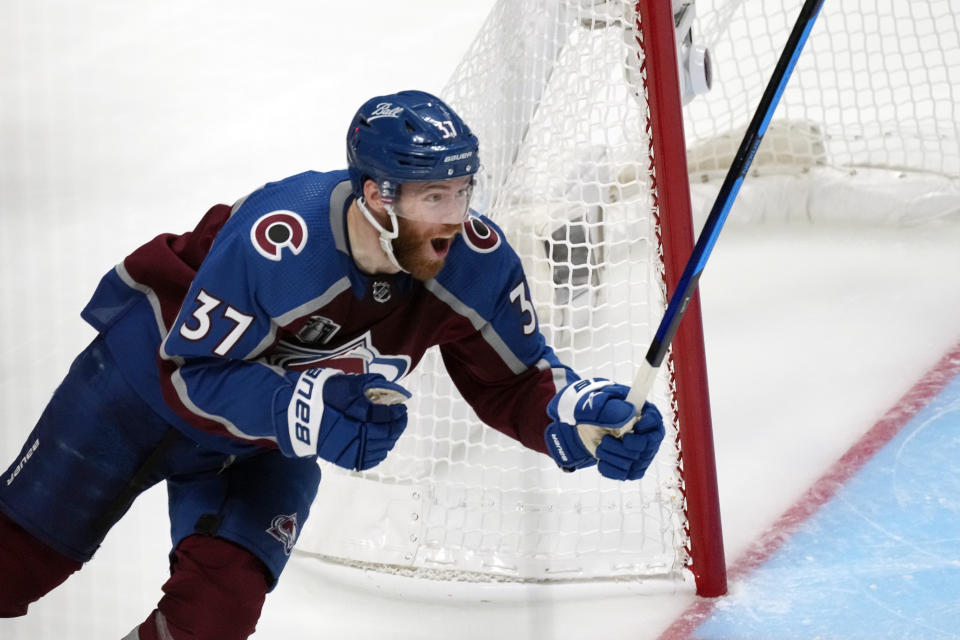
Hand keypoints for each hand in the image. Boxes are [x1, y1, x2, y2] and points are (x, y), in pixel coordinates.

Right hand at [280, 369, 409, 469]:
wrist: (300, 414)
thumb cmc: (324, 395)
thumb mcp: (346, 383)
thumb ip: (369, 384)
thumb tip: (391, 387)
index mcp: (356, 415)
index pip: (385, 417)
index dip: (397, 413)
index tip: (402, 407)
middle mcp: (356, 434)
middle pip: (386, 434)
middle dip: (397, 426)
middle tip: (401, 418)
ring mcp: (350, 449)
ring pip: (380, 449)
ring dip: (390, 439)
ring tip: (392, 430)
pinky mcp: (344, 458)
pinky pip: (368, 460)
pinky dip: (379, 453)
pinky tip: (381, 445)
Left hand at [544, 378, 663, 480]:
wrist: (584, 422)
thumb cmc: (593, 408)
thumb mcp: (595, 403)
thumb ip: (610, 407)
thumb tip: (628, 414)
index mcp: (643, 411)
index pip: (654, 422)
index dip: (642, 430)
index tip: (624, 433)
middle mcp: (648, 433)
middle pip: (645, 447)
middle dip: (621, 447)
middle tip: (605, 440)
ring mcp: (642, 451)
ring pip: (634, 463)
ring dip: (612, 457)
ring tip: (600, 447)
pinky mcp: (632, 465)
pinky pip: (627, 474)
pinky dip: (611, 469)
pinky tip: (602, 460)